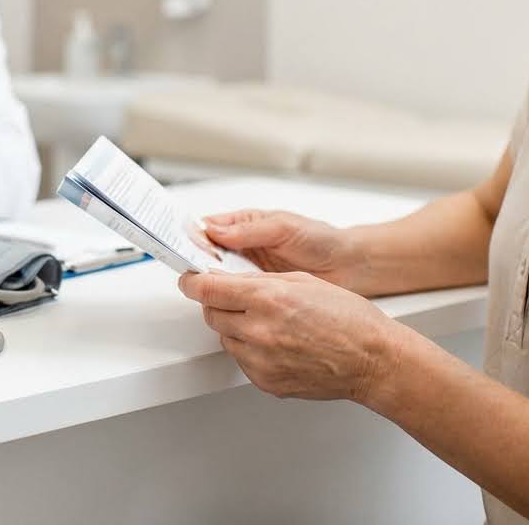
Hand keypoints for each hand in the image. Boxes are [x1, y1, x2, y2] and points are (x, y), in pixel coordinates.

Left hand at [178, 270, 401, 403]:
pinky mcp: (266, 382)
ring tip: (268, 323)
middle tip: (238, 299)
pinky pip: (242, 360)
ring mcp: (261, 361)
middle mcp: (259, 332)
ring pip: (225, 338)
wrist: (372, 360)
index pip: (207, 289)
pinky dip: (250, 349)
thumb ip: (258, 281)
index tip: (189, 279)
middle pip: (211, 314)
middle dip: (218, 303)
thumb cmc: (347, 318)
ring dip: (235, 327)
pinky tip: (277, 343)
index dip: (193, 282)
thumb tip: (227, 280)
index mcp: (267, 300)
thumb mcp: (301, 281)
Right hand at [202, 209, 361, 289]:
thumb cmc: (321, 239)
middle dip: (198, 263)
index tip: (179, 245)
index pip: (208, 228)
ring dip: (214, 283)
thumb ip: (251, 230)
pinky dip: (231, 299)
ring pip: (220, 277)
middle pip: (207, 255)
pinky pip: (237, 295)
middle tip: (192, 272)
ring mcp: (249, 271)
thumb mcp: (285, 227)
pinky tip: (228, 302)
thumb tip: (217, 231)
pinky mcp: (258, 292)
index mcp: (244, 225)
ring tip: (208, 288)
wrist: (349, 267)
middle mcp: (242, 247)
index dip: (192, 236)